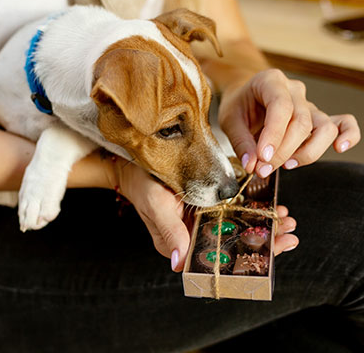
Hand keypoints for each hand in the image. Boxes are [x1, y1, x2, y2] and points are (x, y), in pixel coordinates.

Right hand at [112, 158, 297, 271]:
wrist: (135, 163)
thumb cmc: (142, 185)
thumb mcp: (155, 207)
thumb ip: (169, 232)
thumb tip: (179, 263)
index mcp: (185, 241)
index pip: (221, 256)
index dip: (249, 255)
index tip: (275, 247)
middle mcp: (197, 231)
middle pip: (235, 240)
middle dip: (264, 237)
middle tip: (289, 230)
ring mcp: (203, 214)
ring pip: (237, 222)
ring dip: (262, 220)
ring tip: (285, 216)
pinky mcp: (207, 197)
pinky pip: (231, 203)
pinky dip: (250, 201)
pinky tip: (268, 199)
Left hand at [218, 69, 360, 175]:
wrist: (245, 97)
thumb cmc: (238, 105)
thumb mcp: (229, 120)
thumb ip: (240, 142)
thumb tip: (253, 165)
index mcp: (271, 81)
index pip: (281, 107)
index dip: (273, 135)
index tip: (263, 157)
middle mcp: (294, 90)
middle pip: (301, 122)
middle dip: (283, 152)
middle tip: (262, 169)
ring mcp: (309, 104)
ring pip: (324, 127)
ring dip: (307, 152)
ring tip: (286, 165)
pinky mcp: (317, 118)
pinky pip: (343, 123)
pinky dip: (347, 135)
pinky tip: (339, 147)